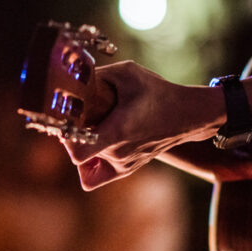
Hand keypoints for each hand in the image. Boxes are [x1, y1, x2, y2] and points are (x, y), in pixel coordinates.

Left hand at [62, 60, 221, 189]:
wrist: (185, 115)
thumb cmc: (157, 92)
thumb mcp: (128, 72)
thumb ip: (97, 76)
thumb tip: (72, 79)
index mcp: (118, 132)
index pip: (76, 152)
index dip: (66, 136)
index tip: (69, 119)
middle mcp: (119, 154)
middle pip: (77, 152)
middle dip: (73, 134)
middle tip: (81, 116)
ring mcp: (123, 166)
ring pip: (84, 163)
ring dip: (83, 145)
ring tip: (94, 127)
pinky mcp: (126, 170)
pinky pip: (95, 177)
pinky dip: (90, 164)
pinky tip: (94, 145)